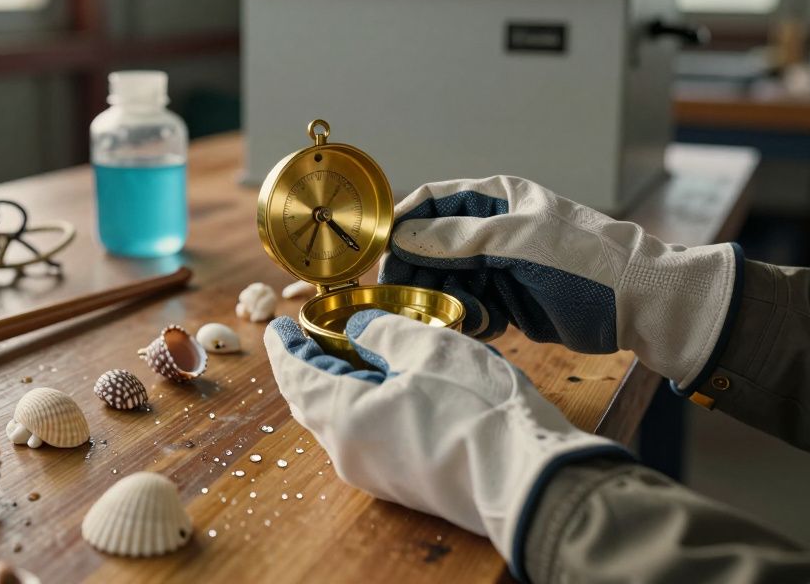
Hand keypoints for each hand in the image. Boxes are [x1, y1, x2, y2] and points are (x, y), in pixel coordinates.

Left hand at [263, 311, 626, 577]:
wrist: (531, 484)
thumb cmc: (479, 414)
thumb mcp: (429, 349)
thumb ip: (383, 331)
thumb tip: (361, 327)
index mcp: (343, 418)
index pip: (294, 377)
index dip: (284, 346)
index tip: (278, 325)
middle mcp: (349, 453)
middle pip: (311, 401)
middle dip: (308, 363)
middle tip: (313, 331)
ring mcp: (377, 473)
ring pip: (339, 420)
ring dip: (339, 383)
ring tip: (355, 349)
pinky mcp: (406, 482)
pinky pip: (366, 435)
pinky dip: (363, 403)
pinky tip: (389, 383)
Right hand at [378, 176, 740, 393]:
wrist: (640, 303)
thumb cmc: (589, 260)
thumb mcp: (520, 241)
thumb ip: (459, 239)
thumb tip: (405, 235)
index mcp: (496, 198)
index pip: (431, 202)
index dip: (401, 225)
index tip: (378, 253)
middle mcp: (492, 230)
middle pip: (431, 247)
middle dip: (416, 273)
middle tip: (404, 299)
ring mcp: (500, 267)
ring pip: (446, 282)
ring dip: (441, 301)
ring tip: (454, 316)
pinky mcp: (509, 302)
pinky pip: (470, 309)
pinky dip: (467, 320)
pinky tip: (480, 327)